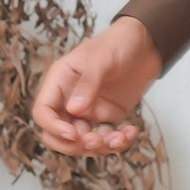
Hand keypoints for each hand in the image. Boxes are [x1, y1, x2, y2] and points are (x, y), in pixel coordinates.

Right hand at [32, 16, 159, 154]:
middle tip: (97, 141)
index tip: (74, 134)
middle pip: (57, 135)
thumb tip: (73, 110)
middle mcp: (69, 99)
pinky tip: (131, 132)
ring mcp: (88, 110)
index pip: (43, 112)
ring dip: (100, 147)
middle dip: (75, 145)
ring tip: (121, 137)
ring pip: (83, 142)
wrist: (147, 43)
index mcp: (59, 82)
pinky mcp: (107, 117)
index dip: (54, 128)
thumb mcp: (101, 59)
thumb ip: (87, 84)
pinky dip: (118, 142)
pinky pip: (106, 139)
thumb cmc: (118, 42)